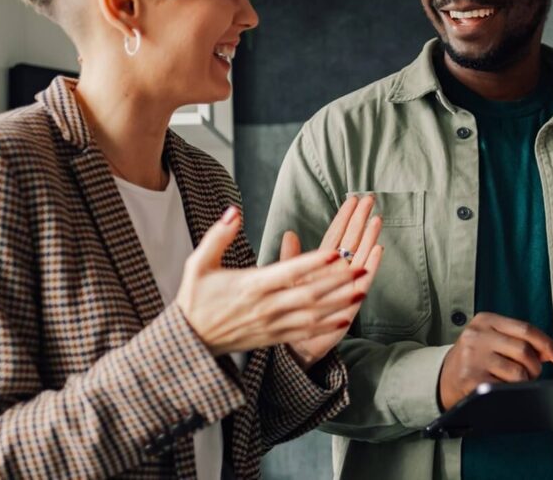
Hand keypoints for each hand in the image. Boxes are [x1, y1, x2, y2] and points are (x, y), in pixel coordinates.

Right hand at [175, 204, 364, 355]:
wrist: (190, 341)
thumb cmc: (196, 299)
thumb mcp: (198, 264)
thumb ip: (218, 236)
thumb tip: (233, 210)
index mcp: (250, 286)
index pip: (287, 272)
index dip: (312, 264)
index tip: (335, 252)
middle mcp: (265, 307)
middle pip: (308, 294)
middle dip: (337, 282)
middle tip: (361, 266)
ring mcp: (272, 325)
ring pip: (312, 315)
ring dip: (339, 303)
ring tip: (362, 288)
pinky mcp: (274, 338)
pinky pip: (305, 333)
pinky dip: (327, 326)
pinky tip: (346, 317)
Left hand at [281, 195, 383, 368]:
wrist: (295, 344)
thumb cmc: (291, 311)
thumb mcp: (287, 280)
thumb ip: (290, 257)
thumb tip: (289, 232)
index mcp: (322, 265)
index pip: (336, 235)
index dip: (344, 217)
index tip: (353, 199)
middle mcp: (337, 272)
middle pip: (352, 240)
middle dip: (360, 219)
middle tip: (370, 199)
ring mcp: (346, 285)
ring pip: (361, 256)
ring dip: (369, 237)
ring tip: (377, 218)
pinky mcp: (351, 302)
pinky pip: (363, 280)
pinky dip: (372, 264)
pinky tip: (379, 248)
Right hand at [438, 313, 552, 409]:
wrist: (443, 377)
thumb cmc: (477, 357)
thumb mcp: (495, 340)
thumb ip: (524, 341)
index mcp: (486, 320)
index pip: (526, 329)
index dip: (548, 344)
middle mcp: (477, 336)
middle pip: (524, 350)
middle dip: (535, 366)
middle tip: (532, 373)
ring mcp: (472, 358)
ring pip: (517, 372)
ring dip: (526, 381)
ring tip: (518, 382)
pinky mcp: (470, 380)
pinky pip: (505, 388)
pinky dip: (512, 392)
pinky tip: (506, 390)